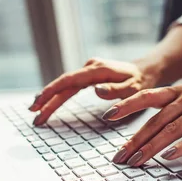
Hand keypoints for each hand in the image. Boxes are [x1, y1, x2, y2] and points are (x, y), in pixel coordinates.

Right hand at [29, 57, 160, 124]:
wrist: (148, 71)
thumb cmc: (143, 83)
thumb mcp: (134, 89)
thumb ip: (116, 91)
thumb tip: (96, 91)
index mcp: (98, 70)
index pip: (69, 80)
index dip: (52, 91)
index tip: (39, 102)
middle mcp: (90, 67)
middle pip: (63, 84)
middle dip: (46, 98)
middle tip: (33, 113)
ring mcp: (89, 70)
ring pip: (65, 85)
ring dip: (50, 97)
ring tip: (36, 111)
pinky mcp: (89, 75)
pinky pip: (70, 86)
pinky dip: (59, 94)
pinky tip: (49, 102)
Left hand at [107, 81, 181, 165]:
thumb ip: (173, 108)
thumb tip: (150, 127)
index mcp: (179, 91)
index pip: (147, 96)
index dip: (127, 105)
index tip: (108, 116)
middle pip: (155, 120)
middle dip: (134, 140)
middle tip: (119, 157)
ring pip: (171, 129)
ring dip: (151, 147)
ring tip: (136, 161)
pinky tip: (170, 157)